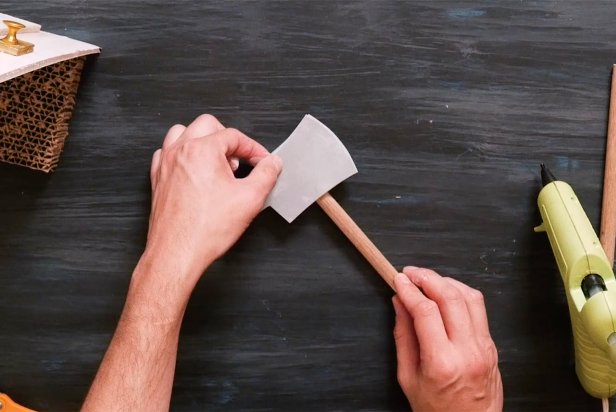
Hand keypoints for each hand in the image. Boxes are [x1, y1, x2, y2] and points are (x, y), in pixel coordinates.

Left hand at [141, 114, 281, 302]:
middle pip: (208, 125)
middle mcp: (181, 151)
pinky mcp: (158, 178)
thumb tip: (272, 163)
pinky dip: (184, 154)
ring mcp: (166, 163)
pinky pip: (168, 152)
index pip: (234, 136)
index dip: (253, 148)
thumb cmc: (205, 229)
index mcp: (203, 150)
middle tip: (241, 160)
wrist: (177, 252)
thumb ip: (266, 175)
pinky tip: (196, 171)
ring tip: (218, 163)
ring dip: (203, 141)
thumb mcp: (250, 199)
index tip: (262, 161)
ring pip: (183, 133)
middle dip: (228, 139)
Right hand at [392, 267, 502, 411]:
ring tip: (427, 280)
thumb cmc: (437, 410)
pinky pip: (479, 308)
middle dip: (427, 277)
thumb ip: (403, 337)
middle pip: (450, 297)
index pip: (425, 311)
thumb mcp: (408, 378)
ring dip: (446, 281)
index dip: (409, 290)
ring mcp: (484, 347)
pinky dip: (460, 293)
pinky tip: (446, 293)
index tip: (398, 280)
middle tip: (411, 272)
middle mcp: (467, 351)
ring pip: (469, 296)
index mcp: (441, 362)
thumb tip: (399, 304)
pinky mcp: (492, 345)